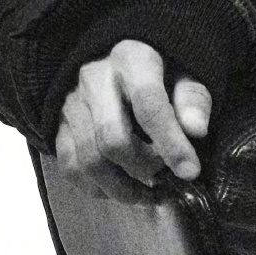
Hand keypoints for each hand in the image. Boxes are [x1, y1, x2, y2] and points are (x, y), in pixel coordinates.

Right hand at [52, 40, 211, 198]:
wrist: (118, 61)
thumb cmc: (161, 70)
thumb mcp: (186, 73)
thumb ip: (193, 98)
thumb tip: (196, 129)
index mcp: (132, 59)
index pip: (149, 106)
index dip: (171, 144)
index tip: (190, 172)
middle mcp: (95, 79)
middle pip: (113, 140)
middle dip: (144, 167)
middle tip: (166, 175)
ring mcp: (72, 103)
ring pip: (89, 160)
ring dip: (122, 188)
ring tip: (149, 195)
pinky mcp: (59, 124)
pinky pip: (70, 167)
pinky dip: (96, 189)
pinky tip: (120, 190)